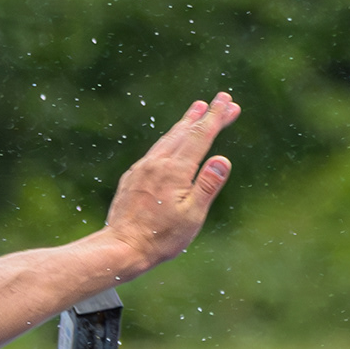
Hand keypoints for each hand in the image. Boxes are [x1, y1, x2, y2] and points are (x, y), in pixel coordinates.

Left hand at [98, 93, 238, 278]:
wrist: (121, 248)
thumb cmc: (160, 238)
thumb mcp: (192, 216)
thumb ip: (207, 185)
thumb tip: (222, 159)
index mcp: (175, 170)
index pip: (200, 136)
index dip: (216, 117)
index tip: (228, 101)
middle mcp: (157, 163)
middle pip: (185, 132)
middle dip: (205, 115)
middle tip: (222, 100)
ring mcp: (142, 169)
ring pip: (168, 139)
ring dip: (185, 123)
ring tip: (196, 110)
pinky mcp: (133, 177)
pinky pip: (155, 151)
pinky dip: (169, 140)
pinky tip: (171, 142)